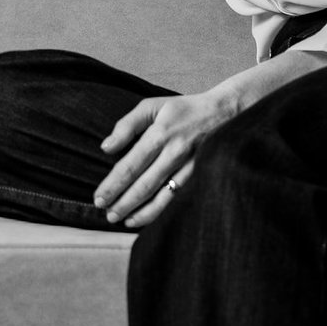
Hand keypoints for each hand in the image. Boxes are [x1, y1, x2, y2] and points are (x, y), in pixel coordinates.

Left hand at [93, 51, 326, 226]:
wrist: (227, 111)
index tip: (98, 197)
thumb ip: (127, 125)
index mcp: (160, 133)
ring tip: (122, 219)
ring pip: (162, 196)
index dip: (112, 184)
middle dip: (122, 202)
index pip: (130, 165)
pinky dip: (161, 210)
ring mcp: (190, 166)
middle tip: (106, 214)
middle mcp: (174, 152)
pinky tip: (146, 218)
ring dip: (140, 211)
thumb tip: (106, 148)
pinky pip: (178, 198)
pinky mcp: (200, 175)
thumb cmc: (184, 109)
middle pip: (143, 184)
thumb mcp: (153, 106)